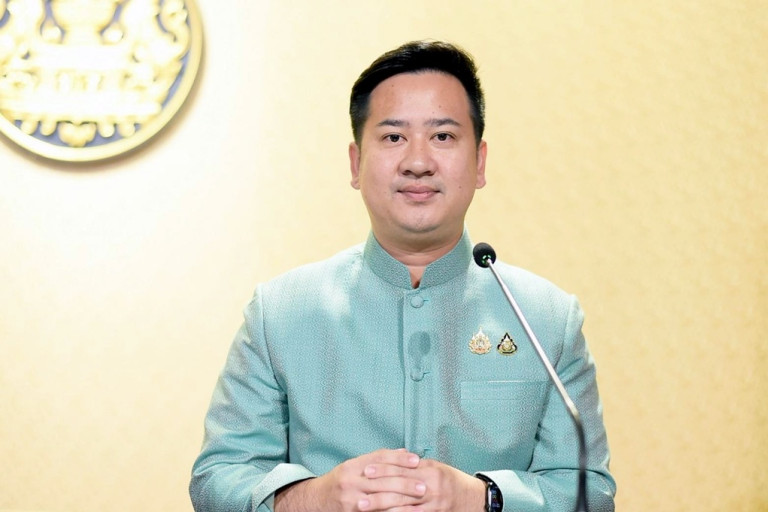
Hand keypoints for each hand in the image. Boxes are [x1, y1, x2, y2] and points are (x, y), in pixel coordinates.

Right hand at [274, 449, 424, 511]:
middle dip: (405, 481)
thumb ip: (377, 460)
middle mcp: (350, 480)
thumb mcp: (353, 467)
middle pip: (383, 478)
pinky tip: (403, 511)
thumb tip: (404, 451)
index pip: (379, 458)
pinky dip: (391, 511)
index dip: (399, 458)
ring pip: (381, 497)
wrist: (314, 502)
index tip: (417, 460)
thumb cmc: (338, 484)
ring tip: (418, 499)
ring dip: (402, 499)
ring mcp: (351, 498)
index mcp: (352, 465)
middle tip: (424, 484)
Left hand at [362, 458, 485, 511]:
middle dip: (377, 487)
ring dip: (380, 505)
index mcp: (430, 470)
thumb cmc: (453, 481)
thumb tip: (396, 458)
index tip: (365, 469)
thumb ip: (416, 465)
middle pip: (398, 486)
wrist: (475, 499)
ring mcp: (432, 503)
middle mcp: (431, 486)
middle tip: (358, 488)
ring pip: (401, 504)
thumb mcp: (436, 468)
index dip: (382, 468)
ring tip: (362, 505)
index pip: (401, 467)